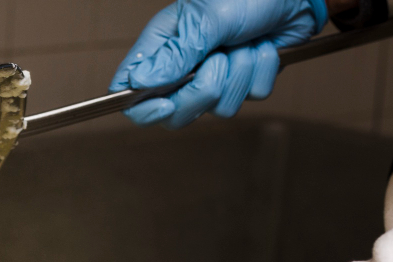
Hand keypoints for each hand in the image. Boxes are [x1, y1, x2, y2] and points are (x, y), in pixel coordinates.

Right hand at [111, 0, 327, 127]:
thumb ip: (176, 53)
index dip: (142, 107)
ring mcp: (211, 78)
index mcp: (161, 46)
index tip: (165, 105)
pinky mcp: (240, 83)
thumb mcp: (207, 19)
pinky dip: (260, 74)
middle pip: (174, 112)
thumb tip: (140, 82)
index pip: (130, 90)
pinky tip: (262, 49)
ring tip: (246, 43)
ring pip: (217, 108)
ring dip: (239, 74)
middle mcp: (181, 67)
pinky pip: (248, 99)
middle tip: (221, 59)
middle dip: (204, 90)